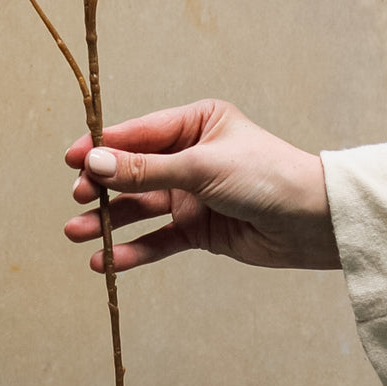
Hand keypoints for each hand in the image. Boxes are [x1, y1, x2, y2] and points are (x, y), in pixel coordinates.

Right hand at [64, 98, 340, 273]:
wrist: (315, 223)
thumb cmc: (266, 176)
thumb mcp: (201, 168)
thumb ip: (145, 170)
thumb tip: (94, 164)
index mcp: (195, 123)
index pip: (137, 133)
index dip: (102, 147)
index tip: (70, 161)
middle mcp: (190, 156)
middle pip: (132, 171)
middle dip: (102, 186)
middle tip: (77, 200)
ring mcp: (193, 195)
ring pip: (140, 208)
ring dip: (109, 221)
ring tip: (76, 234)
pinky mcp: (199, 230)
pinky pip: (158, 239)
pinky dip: (132, 250)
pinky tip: (106, 261)